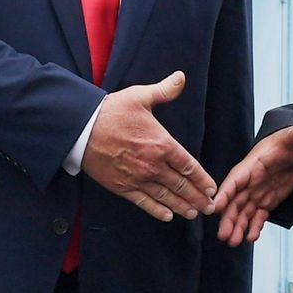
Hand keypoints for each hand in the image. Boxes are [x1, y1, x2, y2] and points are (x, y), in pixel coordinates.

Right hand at [81, 71, 216, 221]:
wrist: (81, 128)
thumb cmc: (112, 111)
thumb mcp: (140, 96)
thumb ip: (164, 90)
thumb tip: (181, 77)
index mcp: (162, 143)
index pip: (189, 166)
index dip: (202, 179)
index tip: (212, 189)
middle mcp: (153, 164)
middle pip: (181, 185)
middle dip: (197, 198)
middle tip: (209, 208)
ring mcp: (137, 178)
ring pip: (165, 197)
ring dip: (182, 207)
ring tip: (193, 213)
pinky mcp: (121, 186)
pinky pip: (143, 202)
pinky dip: (157, 210)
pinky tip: (167, 216)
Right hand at [214, 122, 292, 245]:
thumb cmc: (287, 143)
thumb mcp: (290, 138)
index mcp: (251, 166)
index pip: (235, 180)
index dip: (225, 193)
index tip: (215, 207)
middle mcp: (250, 182)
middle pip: (235, 202)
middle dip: (228, 218)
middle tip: (224, 235)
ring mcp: (257, 193)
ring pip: (243, 213)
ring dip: (238, 227)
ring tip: (234, 242)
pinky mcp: (267, 201)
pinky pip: (258, 216)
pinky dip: (254, 227)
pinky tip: (251, 237)